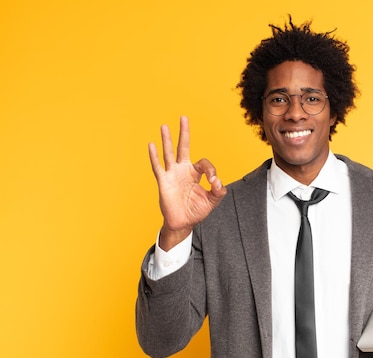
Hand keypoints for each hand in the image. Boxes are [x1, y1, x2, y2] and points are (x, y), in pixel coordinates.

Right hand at [148, 116, 226, 249]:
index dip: (211, 170)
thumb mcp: (212, 201)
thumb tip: (218, 181)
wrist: (183, 223)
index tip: (214, 181)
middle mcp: (183, 170)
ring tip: (164, 126)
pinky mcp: (164, 181)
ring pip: (169, 153)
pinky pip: (158, 167)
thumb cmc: (196, 211)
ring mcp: (172, 174)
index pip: (204, 163)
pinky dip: (154, 156)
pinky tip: (151, 145)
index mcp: (195, 173)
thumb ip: (219, 191)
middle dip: (184, 133)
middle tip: (184, 117)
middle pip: (184, 147)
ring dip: (167, 140)